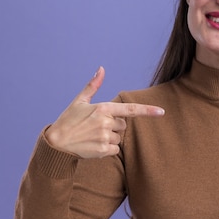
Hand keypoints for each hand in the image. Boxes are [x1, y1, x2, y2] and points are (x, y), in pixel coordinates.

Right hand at [45, 67, 164, 157]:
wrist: (57, 143)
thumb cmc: (68, 120)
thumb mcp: (80, 101)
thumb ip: (93, 85)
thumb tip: (101, 68)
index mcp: (103, 108)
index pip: (130, 109)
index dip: (148, 111)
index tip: (162, 112)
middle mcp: (106, 122)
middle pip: (123, 125)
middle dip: (114, 126)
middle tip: (95, 127)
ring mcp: (105, 137)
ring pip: (119, 137)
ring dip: (110, 137)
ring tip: (93, 136)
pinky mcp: (103, 150)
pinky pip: (115, 149)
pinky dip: (107, 149)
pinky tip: (94, 145)